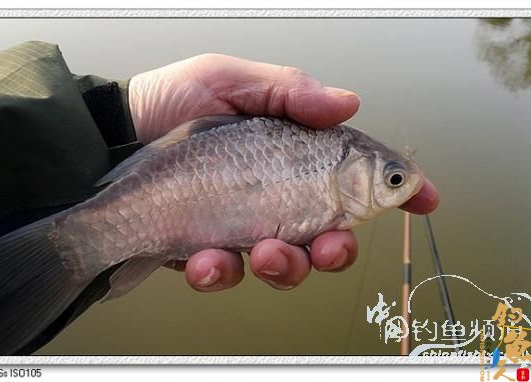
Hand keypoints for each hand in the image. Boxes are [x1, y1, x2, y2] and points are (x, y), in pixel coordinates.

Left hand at [128, 54, 439, 291]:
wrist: (106, 134)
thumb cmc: (168, 100)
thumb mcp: (227, 80)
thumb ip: (287, 92)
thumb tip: (348, 102)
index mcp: (290, 154)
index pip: (355, 175)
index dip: (396, 189)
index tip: (425, 198)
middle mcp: (273, 195)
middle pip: (328, 236)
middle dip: (338, 250)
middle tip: (332, 244)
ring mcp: (239, 227)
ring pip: (283, 265)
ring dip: (284, 266)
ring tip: (262, 250)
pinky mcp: (201, 251)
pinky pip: (224, 275)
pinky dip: (220, 271)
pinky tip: (203, 257)